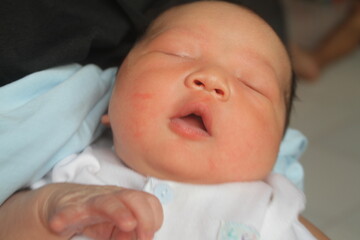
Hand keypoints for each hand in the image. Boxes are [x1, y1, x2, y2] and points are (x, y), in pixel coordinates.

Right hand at [40, 183, 162, 239]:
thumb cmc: (96, 215)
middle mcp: (112, 198)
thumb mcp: (117, 229)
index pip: (149, 202)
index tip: (149, 236)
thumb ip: (129, 235)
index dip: (154, 219)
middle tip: (146, 238)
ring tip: (128, 223)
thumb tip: (139, 239)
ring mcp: (91, 202)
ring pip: (107, 202)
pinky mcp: (69, 209)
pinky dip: (64, 218)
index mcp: (126, 201)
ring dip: (119, 212)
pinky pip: (68, 212)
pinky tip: (58, 224)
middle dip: (145, 217)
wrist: (64, 202)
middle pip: (134, 198)